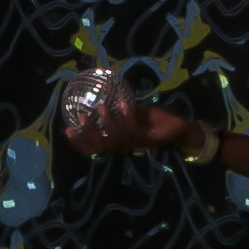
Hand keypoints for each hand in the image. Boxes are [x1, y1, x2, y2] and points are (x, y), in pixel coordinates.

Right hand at [62, 96, 182, 160]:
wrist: (182, 129)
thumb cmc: (156, 122)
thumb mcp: (135, 114)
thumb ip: (121, 112)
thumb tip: (102, 99)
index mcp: (120, 145)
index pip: (95, 149)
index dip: (80, 143)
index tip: (67, 128)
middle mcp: (126, 149)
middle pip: (102, 147)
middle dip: (89, 133)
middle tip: (81, 115)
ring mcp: (138, 146)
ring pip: (116, 139)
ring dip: (107, 122)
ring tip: (101, 105)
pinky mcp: (150, 141)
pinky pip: (134, 130)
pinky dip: (126, 115)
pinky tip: (122, 102)